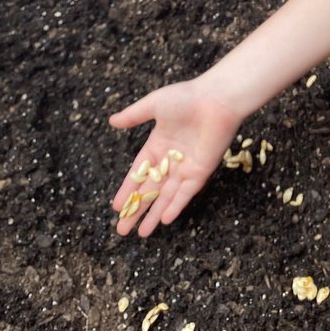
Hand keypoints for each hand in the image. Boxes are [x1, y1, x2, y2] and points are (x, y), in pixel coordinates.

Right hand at [110, 76, 242, 236]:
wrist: (218, 99)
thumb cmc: (187, 97)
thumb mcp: (154, 104)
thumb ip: (133, 115)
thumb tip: (111, 121)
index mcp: (158, 144)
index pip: (138, 173)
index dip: (128, 190)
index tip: (116, 206)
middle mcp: (171, 159)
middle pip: (150, 190)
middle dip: (136, 209)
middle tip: (122, 229)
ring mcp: (187, 167)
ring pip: (167, 196)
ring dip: (154, 214)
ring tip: (141, 233)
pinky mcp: (202, 170)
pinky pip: (187, 192)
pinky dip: (176, 205)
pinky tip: (165, 220)